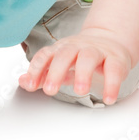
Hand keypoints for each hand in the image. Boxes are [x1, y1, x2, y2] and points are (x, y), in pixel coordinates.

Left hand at [18, 29, 133, 104]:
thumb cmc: (81, 55)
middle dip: (56, 72)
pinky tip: (108, 98)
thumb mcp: (60, 63)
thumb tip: (23, 82)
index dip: (37, 68)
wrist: (110, 41)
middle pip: (65, 55)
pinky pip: (114, 69)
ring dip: (83, 74)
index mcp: (61, 48)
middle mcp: (77, 47)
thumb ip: (43, 74)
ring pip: (88, 58)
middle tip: (50, 90)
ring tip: (80, 91)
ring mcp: (97, 51)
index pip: (46, 55)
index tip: (30, 84)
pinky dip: (112, 84)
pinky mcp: (115, 59)